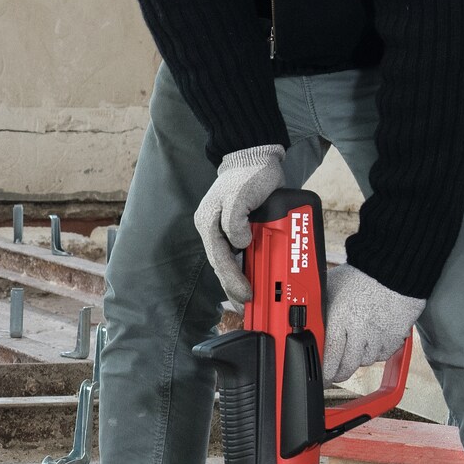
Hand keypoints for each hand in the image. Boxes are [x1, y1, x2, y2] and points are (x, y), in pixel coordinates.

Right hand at [192, 144, 287, 302]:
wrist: (255, 157)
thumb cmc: (248, 173)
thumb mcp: (240, 195)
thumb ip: (235, 220)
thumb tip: (239, 242)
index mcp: (209, 223)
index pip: (219, 258)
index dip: (232, 279)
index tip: (246, 294)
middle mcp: (213, 229)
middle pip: (221, 265)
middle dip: (232, 287)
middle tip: (246, 305)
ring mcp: (223, 229)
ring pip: (228, 262)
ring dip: (236, 281)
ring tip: (247, 300)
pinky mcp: (236, 228)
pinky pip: (237, 254)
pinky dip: (244, 268)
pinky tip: (250, 279)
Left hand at [321, 263, 423, 383]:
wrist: (394, 267)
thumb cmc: (360, 274)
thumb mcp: (331, 287)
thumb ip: (321, 307)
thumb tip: (309, 322)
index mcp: (340, 318)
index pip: (329, 357)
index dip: (324, 373)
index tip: (322, 378)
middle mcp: (359, 330)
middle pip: (347, 366)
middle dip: (339, 374)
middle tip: (335, 373)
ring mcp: (379, 334)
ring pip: (366, 362)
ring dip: (359, 359)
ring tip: (355, 349)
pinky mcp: (396, 335)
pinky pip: (384, 354)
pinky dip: (377, 352)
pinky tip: (372, 340)